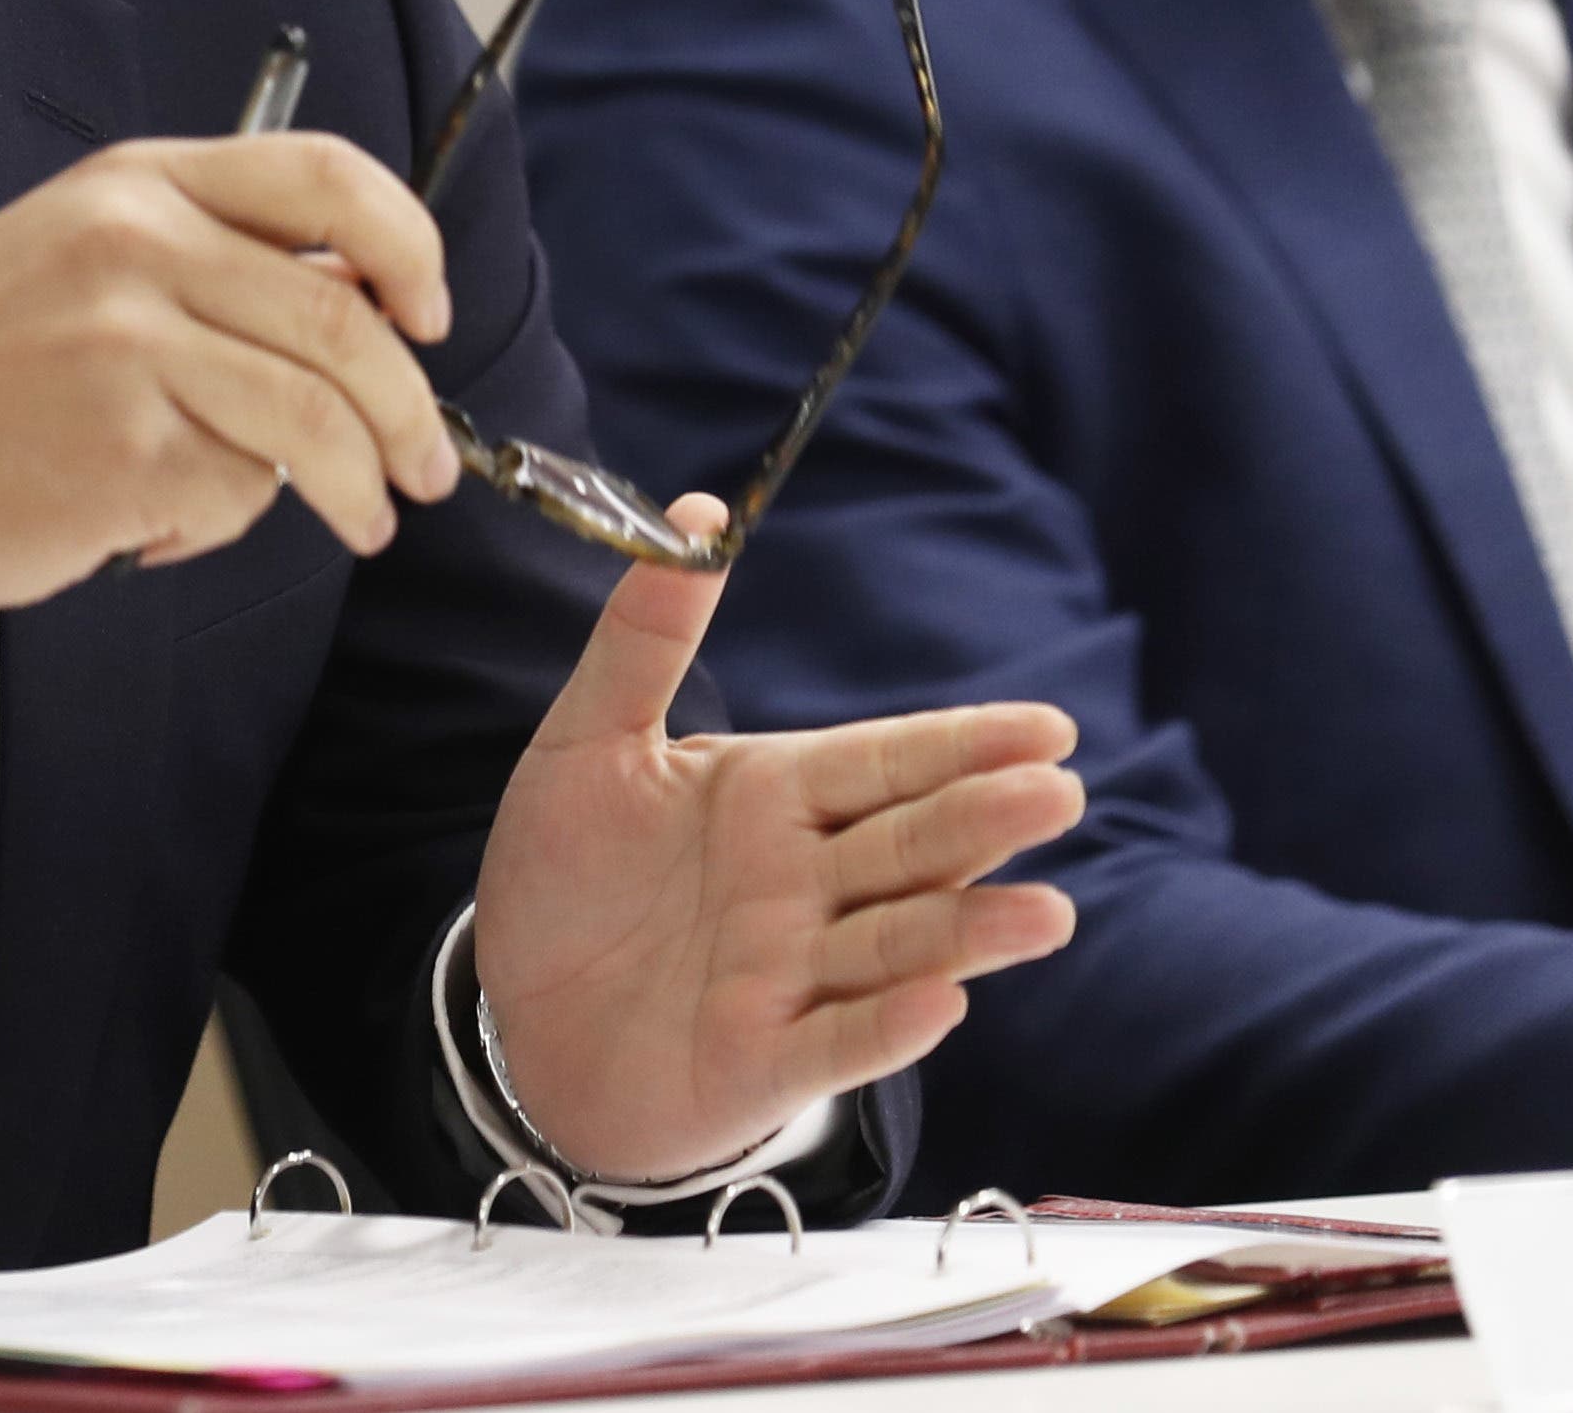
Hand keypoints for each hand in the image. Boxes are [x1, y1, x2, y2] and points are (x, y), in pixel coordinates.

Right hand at [0, 133, 461, 658]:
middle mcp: (136, 245)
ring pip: (317, 419)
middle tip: (427, 467)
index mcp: (132, 184)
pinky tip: (158, 529)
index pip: (326, 177)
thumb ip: (204, 259)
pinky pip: (239, 493)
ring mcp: (130, 344)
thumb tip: (362, 295)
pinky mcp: (124, 446)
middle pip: (346, 318)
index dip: (408, 246)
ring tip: (361, 520)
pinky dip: (222, 527)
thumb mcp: (72, 261)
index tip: (430, 312)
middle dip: (410, 409)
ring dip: (360, 486)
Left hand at [472, 494, 1083, 1182]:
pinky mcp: (760, 1060)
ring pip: (898, 944)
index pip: (889, 762)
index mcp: (776, 799)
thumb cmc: (567, 875)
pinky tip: (937, 1003)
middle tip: (1059, 792)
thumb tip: (700, 512)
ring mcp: (791, 976)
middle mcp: (804, 885)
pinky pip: (834, 1041)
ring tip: (1045, 912)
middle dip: (985, 821)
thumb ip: (644, 637)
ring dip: (969, 931)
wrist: (514, 1010)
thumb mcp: (590, 740)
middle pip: (911, 845)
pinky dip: (884, 1025)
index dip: (965, 746)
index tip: (1050, 727)